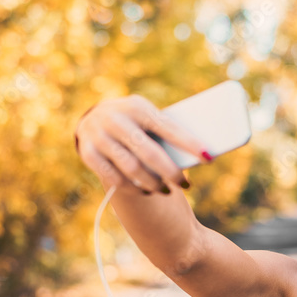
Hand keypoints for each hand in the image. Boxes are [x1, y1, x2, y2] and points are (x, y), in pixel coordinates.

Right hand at [74, 95, 211, 194]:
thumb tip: (197, 154)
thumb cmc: (134, 121)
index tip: (208, 157)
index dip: (189, 143)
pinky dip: (133, 188)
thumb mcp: (147, 117)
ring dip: (153, 184)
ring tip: (167, 190)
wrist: (93, 118)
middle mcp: (116, 119)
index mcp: (137, 106)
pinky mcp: (88, 153)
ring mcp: (100, 136)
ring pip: (133, 169)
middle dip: (171, 172)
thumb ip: (165, 131)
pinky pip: (115, 179)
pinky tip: (144, 191)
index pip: (168, 127)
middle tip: (185, 184)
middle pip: (150, 153)